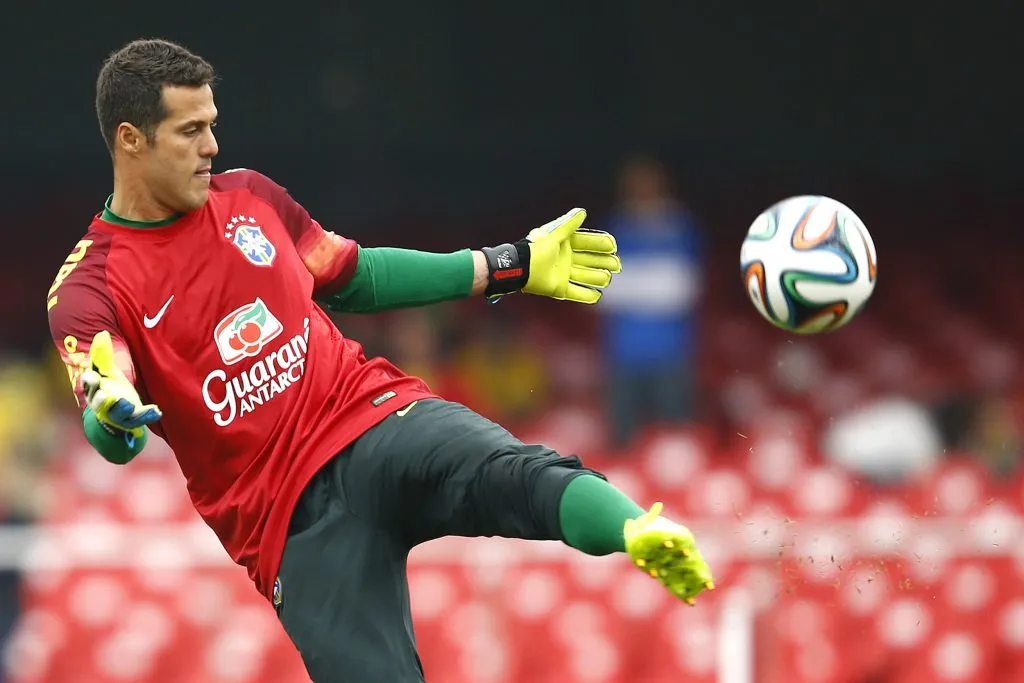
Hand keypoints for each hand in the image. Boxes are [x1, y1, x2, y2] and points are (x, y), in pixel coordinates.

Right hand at [80, 330, 161, 437]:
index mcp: (93, 391)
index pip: (89, 387)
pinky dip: (147, 415)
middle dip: (101, 400)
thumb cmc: (109, 385)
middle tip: (106, 395)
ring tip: (128, 404)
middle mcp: (101, 405)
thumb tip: (102, 334)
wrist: (118, 408)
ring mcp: (116, 415)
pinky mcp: (131, 420)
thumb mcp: (107, 370)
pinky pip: (139, 419)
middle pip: (99, 404)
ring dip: (123, 409)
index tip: (93, 376)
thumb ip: (102, 354)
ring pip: (118, 414)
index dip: (90, 382)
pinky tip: (157, 410)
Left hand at [481, 208, 621, 303]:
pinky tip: (597, 295)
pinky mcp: (560, 289)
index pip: (589, 243)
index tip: (612, 246)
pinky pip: (577, 293)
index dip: (601, 244)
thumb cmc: (536, 248)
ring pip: (587, 276)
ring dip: (598, 278)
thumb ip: (568, 224)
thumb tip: (582, 212)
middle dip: (605, 262)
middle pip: (591, 260)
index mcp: (566, 244)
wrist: (521, 267)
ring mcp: (564, 274)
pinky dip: (587, 295)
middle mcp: (567, 259)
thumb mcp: (554, 233)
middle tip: (616, 265)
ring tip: (607, 278)